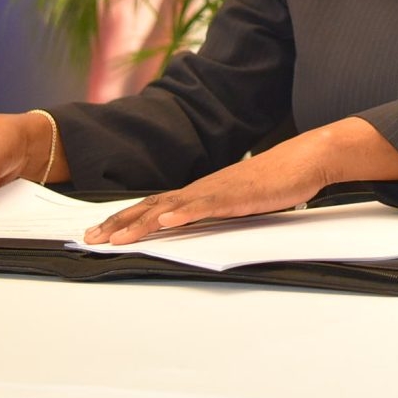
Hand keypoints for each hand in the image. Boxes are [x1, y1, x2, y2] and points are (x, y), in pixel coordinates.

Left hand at [81, 131, 334, 244]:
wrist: (306, 158)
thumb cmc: (278, 180)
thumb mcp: (240, 201)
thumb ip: (217, 212)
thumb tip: (197, 228)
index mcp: (202, 191)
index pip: (155, 205)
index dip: (125, 218)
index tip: (100, 232)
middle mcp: (203, 188)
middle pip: (152, 206)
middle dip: (119, 223)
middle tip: (90, 240)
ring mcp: (218, 190)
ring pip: (171, 208)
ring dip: (141, 223)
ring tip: (117, 239)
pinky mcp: (237, 195)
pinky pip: (204, 206)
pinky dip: (182, 214)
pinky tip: (165, 222)